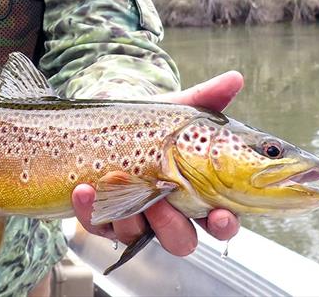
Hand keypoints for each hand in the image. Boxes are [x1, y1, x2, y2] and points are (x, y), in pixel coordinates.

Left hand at [72, 71, 243, 256]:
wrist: (103, 121)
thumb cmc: (150, 124)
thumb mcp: (176, 111)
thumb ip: (207, 98)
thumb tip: (235, 78)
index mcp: (197, 195)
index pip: (220, 222)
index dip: (223, 224)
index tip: (219, 215)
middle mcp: (169, 214)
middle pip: (180, 241)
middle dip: (172, 226)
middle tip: (162, 200)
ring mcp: (135, 219)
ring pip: (137, 236)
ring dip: (128, 217)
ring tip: (117, 184)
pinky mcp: (103, 219)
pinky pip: (97, 225)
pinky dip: (89, 209)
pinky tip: (84, 189)